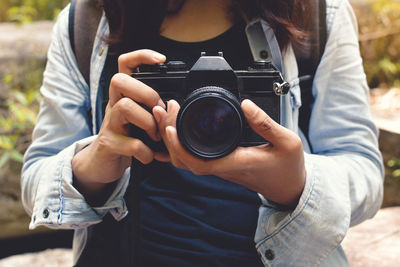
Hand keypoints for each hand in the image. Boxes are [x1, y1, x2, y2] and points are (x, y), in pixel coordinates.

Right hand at [72, 49, 165, 199]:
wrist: (101, 164)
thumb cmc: (126, 138)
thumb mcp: (138, 119)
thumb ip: (153, 110)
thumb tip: (176, 106)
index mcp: (123, 96)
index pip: (125, 64)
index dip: (141, 56)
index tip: (160, 59)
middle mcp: (113, 105)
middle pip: (119, 81)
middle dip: (146, 93)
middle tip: (158, 111)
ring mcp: (109, 124)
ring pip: (124, 107)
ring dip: (148, 122)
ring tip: (154, 136)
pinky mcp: (109, 144)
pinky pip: (131, 143)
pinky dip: (145, 152)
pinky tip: (148, 155)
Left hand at [153, 99, 305, 206]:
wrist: (288, 187)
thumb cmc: (288, 167)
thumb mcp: (286, 141)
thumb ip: (266, 123)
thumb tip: (246, 104)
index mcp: (236, 162)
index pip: (198, 161)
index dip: (179, 146)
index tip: (169, 126)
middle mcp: (223, 167)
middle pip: (184, 160)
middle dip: (168, 136)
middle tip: (164, 109)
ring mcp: (219, 167)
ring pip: (185, 160)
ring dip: (171, 140)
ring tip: (167, 115)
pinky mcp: (220, 164)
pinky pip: (193, 158)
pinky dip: (179, 146)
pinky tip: (173, 132)